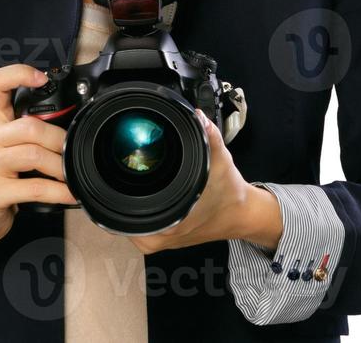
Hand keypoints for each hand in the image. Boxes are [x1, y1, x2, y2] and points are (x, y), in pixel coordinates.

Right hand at [0, 64, 78, 247]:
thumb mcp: (9, 146)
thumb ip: (31, 130)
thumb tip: (71, 123)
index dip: (18, 74)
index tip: (42, 78)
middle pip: (30, 126)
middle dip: (59, 139)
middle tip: (72, 152)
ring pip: (33, 155)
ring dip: (61, 166)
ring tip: (72, 174)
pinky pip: (35, 188)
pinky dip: (59, 192)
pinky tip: (69, 194)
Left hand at [124, 109, 277, 255]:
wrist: (241, 215)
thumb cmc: (230, 194)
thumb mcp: (221, 160)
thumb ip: (209, 136)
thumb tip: (196, 117)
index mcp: (168, 223)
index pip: (124, 209)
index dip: (119, 188)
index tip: (122, 173)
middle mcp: (159, 238)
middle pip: (121, 214)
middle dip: (125, 190)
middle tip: (133, 171)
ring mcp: (158, 243)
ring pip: (127, 220)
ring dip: (132, 200)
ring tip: (141, 182)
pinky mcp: (161, 240)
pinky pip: (138, 225)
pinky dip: (140, 208)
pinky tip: (149, 194)